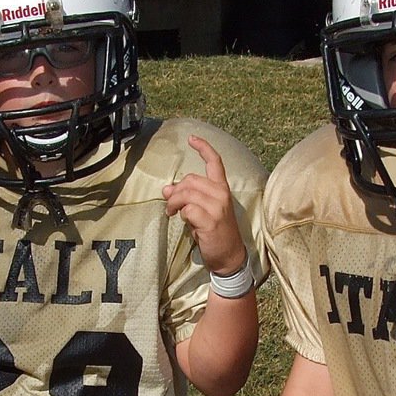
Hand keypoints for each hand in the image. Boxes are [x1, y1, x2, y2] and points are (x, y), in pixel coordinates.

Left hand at [162, 135, 246, 276]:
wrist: (229, 256)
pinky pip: (188, 209)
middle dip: (176, 191)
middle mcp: (221, 194)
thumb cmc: (216, 233)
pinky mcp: (210, 220)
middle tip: (170, 205)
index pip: (215, 162)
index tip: (191, 139)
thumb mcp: (203, 211)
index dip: (203, 148)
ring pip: (186, 193)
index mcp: (222, 189)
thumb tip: (166, 189)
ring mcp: (217, 207)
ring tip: (172, 213)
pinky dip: (182, 215)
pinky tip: (185, 222)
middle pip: (190, 180)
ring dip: (174, 203)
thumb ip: (187, 198)